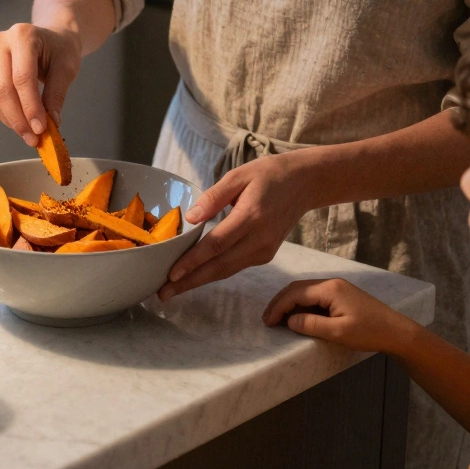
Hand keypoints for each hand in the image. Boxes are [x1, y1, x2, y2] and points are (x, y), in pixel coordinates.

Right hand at [0, 23, 81, 146]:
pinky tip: (21, 122)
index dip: (30, 107)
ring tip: (30, 134)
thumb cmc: (60, 49)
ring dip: (11, 120)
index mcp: (22, 35)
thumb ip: (56, 94)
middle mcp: (0, 42)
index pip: (22, 78)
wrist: (51, 39)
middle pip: (3, 89)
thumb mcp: (67, 68)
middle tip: (34, 138)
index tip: (40, 128)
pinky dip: (6, 116)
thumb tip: (50, 123)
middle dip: (18, 119)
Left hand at [157, 154, 312, 301]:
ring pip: (227, 270)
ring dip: (199, 281)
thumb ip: (213, 197)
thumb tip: (190, 218)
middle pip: (220, 266)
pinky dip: (214, 272)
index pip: (216, 245)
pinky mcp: (266, 255)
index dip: (193, 262)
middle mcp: (259, 239)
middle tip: (163, 293)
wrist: (305, 183)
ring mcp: (265, 250)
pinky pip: (235, 266)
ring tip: (173, 289)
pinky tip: (195, 275)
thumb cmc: (269, 175)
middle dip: (190, 282)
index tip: (172, 274)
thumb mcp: (238, 176)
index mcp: (251, 217)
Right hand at [262, 278, 416, 354]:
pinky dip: (301, 305)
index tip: (267, 322)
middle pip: (297, 288)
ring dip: (289, 303)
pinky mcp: (341, 295)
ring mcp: (337, 288)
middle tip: (267, 319)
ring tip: (278, 319)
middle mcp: (331, 283)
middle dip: (280, 302)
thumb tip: (289, 320)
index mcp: (329, 289)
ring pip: (305, 291)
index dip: (278, 307)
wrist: (396, 331)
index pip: (295, 293)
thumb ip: (311, 324)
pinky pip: (314, 296)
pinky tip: (297, 316)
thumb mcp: (337, 332)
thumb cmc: (368, 332)